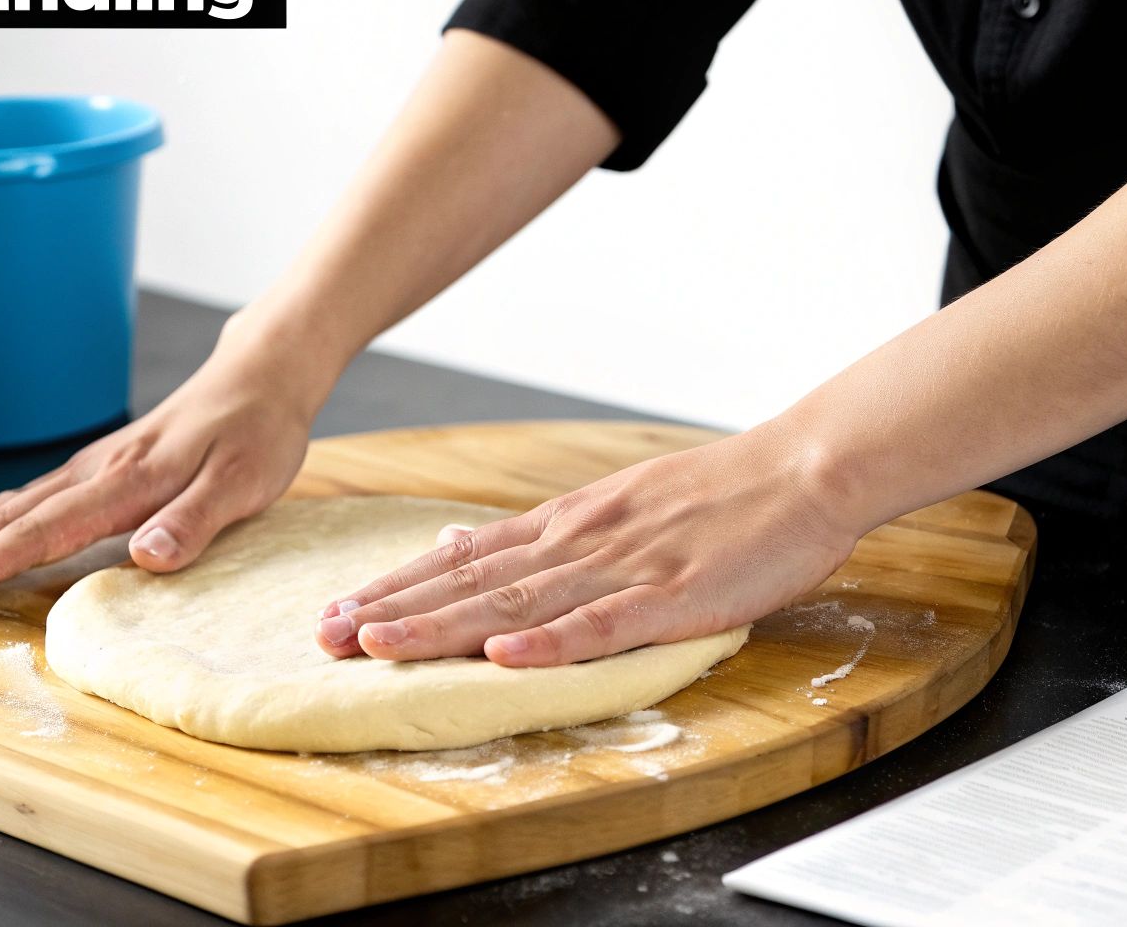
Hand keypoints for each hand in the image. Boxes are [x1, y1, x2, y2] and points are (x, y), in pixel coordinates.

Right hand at [0, 332, 318, 604]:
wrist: (261, 378)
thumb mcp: (243, 484)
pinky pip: (28, 499)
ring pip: (8, 507)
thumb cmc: (256, 434)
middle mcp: (95, 473)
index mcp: (125, 483)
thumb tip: (145, 558)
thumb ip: (193, 522)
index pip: (38, 533)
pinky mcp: (98, 469)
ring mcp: (91, 469)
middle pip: (5, 519)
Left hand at [313, 428, 859, 665]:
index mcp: (565, 523)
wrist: (799, 469)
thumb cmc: (714, 495)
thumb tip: (455, 546)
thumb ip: (536, 533)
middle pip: (470, 583)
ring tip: (381, 647)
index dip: (396, 587)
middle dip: (394, 610)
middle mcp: (578, 541)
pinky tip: (504, 657)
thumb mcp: (609, 503)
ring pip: (517, 602)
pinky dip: (551, 643)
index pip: (462, 561)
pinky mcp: (672, 595)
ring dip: (443, 627)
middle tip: (326, 636)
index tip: (337, 609)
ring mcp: (623, 567)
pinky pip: (603, 624)